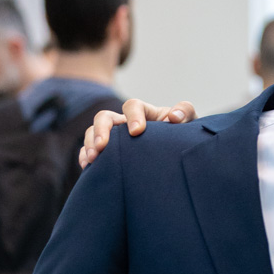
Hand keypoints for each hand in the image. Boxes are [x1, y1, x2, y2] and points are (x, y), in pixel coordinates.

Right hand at [79, 97, 196, 167]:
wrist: (178, 158)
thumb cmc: (183, 137)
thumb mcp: (189, 124)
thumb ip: (185, 113)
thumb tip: (173, 117)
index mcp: (144, 114)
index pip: (133, 106)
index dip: (132, 116)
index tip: (137, 132)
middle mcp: (125, 124)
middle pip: (105, 117)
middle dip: (101, 130)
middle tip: (103, 147)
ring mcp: (115, 140)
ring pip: (93, 133)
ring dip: (90, 143)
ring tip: (93, 159)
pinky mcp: (109, 155)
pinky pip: (89, 152)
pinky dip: (85, 157)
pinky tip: (87, 167)